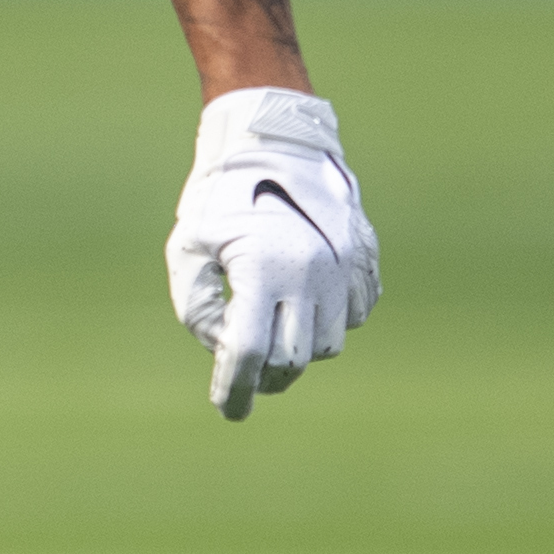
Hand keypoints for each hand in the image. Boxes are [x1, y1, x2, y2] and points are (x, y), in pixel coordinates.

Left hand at [165, 87, 378, 419]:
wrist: (276, 141)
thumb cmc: (222, 195)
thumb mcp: (188, 248)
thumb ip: (198, 308)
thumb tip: (228, 352)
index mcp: (262, 269)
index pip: (249, 353)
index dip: (236, 390)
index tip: (229, 411)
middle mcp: (311, 273)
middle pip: (292, 360)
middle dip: (267, 376)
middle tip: (248, 372)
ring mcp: (345, 267)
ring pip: (327, 344)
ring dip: (299, 348)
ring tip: (275, 326)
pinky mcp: (365, 261)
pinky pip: (355, 316)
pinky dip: (330, 321)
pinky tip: (306, 302)